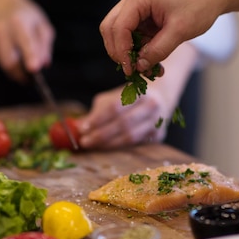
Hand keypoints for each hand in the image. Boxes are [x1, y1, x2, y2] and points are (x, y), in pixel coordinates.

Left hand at [77, 42, 198, 149]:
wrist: (160, 97)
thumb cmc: (130, 98)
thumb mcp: (113, 97)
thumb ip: (97, 111)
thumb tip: (78, 127)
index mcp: (139, 91)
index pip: (115, 107)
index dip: (97, 119)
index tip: (82, 128)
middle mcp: (151, 106)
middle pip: (123, 124)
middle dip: (100, 135)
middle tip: (84, 142)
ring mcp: (157, 121)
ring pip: (130, 137)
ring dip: (108, 144)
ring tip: (92, 145)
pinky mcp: (159, 135)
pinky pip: (135, 144)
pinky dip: (118, 147)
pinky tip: (106, 147)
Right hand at [100, 0, 238, 75]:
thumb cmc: (199, 6)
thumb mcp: (180, 31)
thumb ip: (158, 50)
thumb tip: (140, 66)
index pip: (118, 27)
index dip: (121, 51)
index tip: (131, 70)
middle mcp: (133, 0)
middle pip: (111, 29)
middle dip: (119, 52)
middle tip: (133, 71)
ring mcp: (137, 8)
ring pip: (120, 35)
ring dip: (131, 54)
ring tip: (150, 70)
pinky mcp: (143, 18)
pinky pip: (134, 38)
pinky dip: (141, 52)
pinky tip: (155, 64)